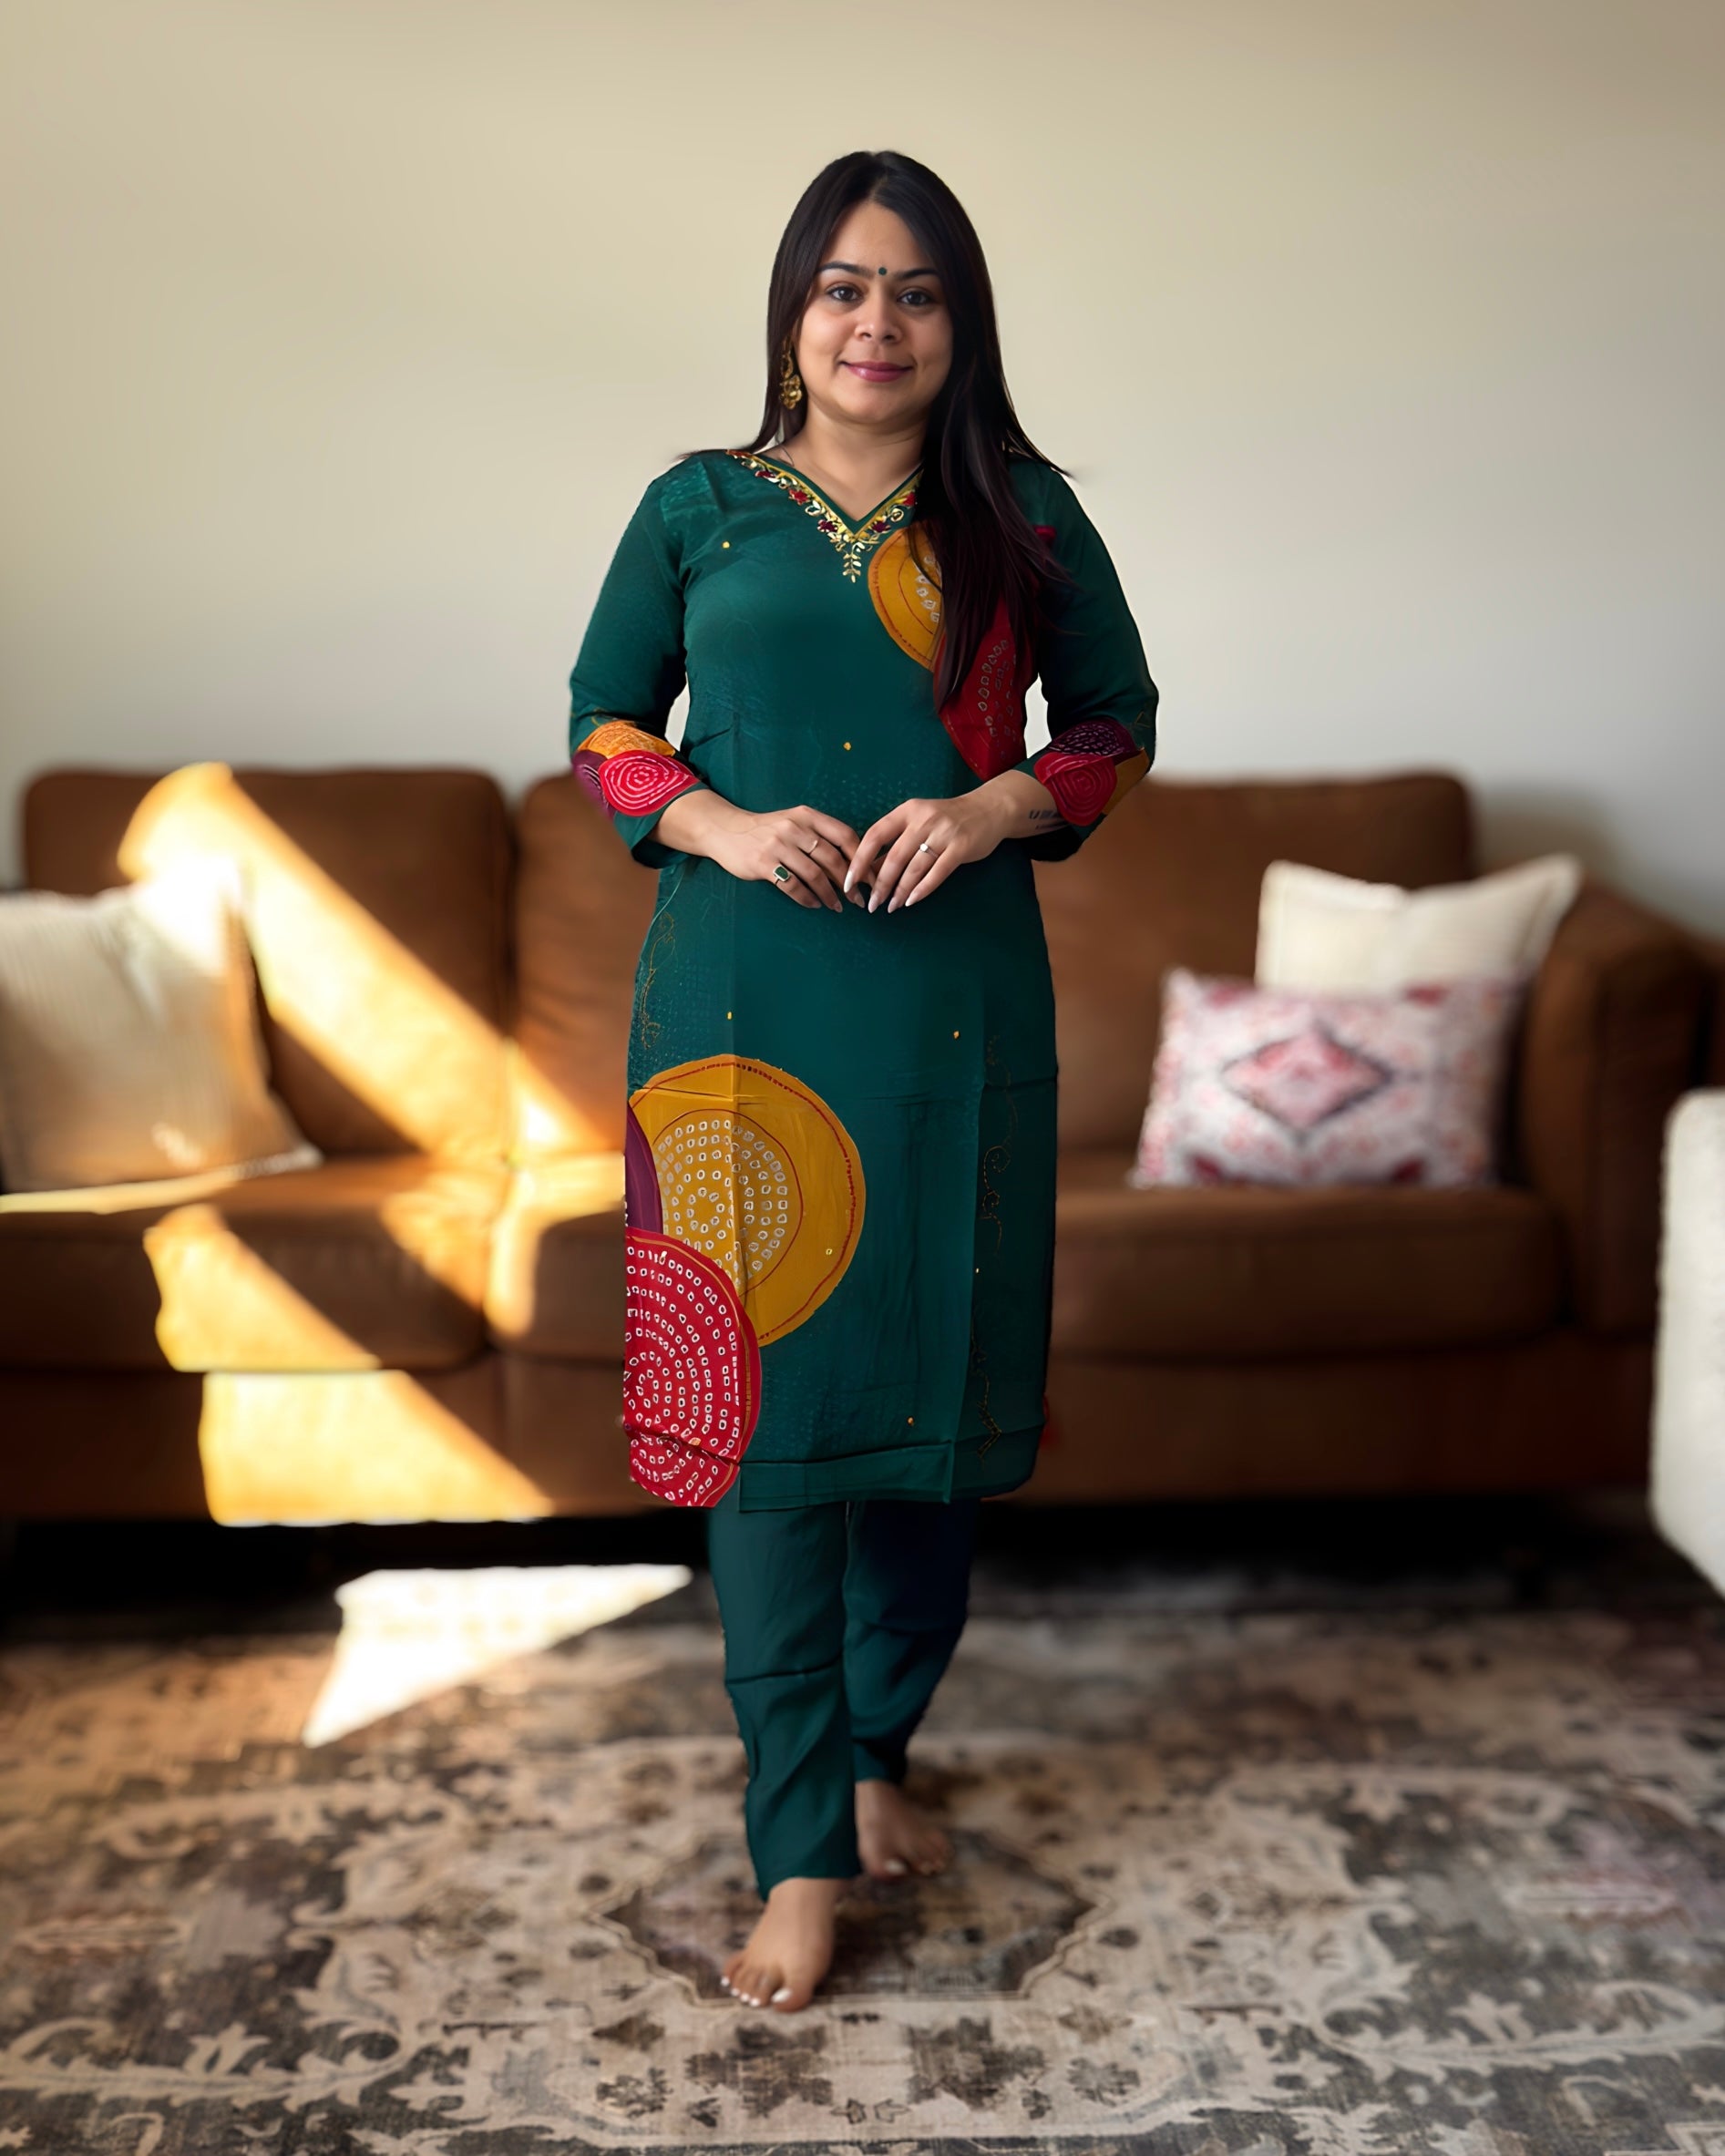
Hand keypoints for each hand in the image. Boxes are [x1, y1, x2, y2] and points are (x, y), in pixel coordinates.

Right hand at [704, 800, 865, 911]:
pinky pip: (793, 886)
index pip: (844, 835)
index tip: (871, 878)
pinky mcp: (763, 864)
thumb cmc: (767, 830)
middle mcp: (795, 828)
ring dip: (830, 895)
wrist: (726, 830)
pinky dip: (807, 898)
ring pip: (815, 875)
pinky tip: (814, 904)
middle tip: (858, 899)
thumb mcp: (794, 822)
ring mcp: (778, 846)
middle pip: (833, 859)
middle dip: (849, 883)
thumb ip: (820, 835)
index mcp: (807, 816)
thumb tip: (853, 862)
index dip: (862, 859)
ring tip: (837, 906)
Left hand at [845, 789, 1013, 912]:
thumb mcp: (917, 824)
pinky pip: (937, 873)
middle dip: (880, 884)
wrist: (990, 809)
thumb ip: (895, 844)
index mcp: (907, 811)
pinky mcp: (962, 847)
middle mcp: (923, 819)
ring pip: (914, 868)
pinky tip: (911, 901)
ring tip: (891, 907)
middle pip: (894, 857)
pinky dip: (922, 889)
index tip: (849, 881)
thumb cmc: (947, 819)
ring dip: (900, 891)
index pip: (875, 835)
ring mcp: (944, 832)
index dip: (859, 860)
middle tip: (872, 904)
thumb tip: (868, 871)